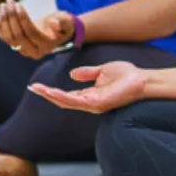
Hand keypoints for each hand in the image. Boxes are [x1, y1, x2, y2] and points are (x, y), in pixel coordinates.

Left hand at [0, 0, 73, 58]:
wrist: (58, 31)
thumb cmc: (64, 24)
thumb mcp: (67, 22)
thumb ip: (62, 23)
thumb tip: (54, 23)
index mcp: (47, 46)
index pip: (31, 33)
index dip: (23, 19)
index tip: (18, 5)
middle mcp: (34, 52)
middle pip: (18, 35)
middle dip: (12, 17)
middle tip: (10, 2)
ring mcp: (24, 50)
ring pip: (10, 37)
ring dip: (5, 20)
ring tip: (4, 5)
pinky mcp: (17, 46)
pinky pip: (6, 39)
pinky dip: (0, 27)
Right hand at [28, 61, 146, 113]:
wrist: (142, 80)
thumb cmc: (127, 76)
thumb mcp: (102, 71)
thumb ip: (87, 73)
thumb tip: (71, 74)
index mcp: (90, 94)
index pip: (67, 95)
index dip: (52, 91)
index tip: (38, 85)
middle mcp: (89, 102)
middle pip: (63, 100)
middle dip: (47, 94)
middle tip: (33, 88)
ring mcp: (93, 105)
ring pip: (67, 102)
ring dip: (52, 96)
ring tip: (39, 89)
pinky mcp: (97, 104)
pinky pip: (76, 101)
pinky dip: (63, 97)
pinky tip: (53, 92)